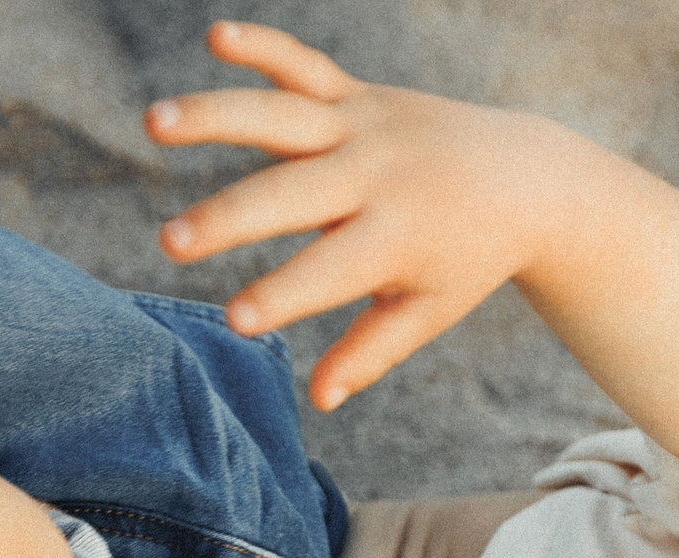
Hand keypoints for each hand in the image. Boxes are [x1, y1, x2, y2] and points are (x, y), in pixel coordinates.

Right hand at [146, 20, 577, 411]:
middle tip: (170, 243)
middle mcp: (375, 176)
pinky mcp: (358, 94)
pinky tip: (217, 35)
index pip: (328, 272)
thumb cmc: (466, 258)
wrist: (526, 178)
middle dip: (229, 217)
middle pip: (289, 194)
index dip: (283, 295)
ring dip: (215, 115)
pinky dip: (264, 46)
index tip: (236, 320)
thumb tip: (319, 400)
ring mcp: (364, 127)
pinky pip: (304, 64)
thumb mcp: (428, 310)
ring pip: (281, 116)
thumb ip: (372, 352)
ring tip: (152, 122)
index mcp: (394, 238)